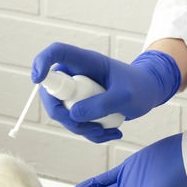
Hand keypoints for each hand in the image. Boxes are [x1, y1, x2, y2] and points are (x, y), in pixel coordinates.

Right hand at [32, 42, 181, 142]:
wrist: (149, 92)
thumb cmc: (140, 87)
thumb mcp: (125, 96)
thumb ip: (101, 104)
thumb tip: (73, 115)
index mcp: (86, 62)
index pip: (56, 53)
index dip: (42, 62)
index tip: (37, 79)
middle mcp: (76, 75)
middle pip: (51, 92)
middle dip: (63, 115)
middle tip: (87, 127)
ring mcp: (77, 91)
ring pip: (62, 112)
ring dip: (80, 128)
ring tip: (106, 131)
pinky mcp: (81, 106)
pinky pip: (74, 122)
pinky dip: (89, 133)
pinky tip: (110, 133)